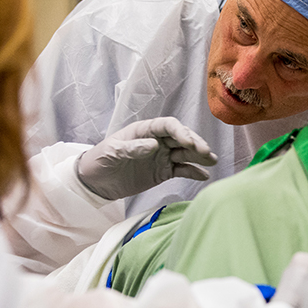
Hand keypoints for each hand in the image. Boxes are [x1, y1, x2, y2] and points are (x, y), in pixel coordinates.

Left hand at [77, 117, 217, 199]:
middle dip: (195, 144)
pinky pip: (182, 170)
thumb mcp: (112, 152)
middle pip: (181, 138)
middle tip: (206, 153)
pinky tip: (204, 175)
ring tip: (213, 161)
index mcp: (145, 130)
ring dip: (199, 156)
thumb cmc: (100, 159)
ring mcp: (162, 157)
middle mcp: (157, 141)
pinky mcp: (163, 172)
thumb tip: (154, 146)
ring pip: (185, 153)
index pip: (169, 126)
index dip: (181, 132)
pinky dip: (193, 172)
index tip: (190, 142)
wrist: (95, 181)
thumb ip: (132, 148)